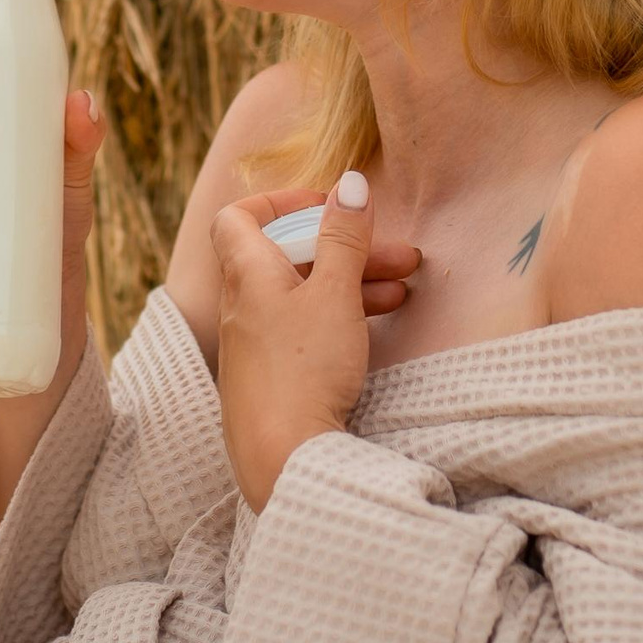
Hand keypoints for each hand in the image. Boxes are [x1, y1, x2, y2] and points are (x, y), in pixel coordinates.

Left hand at [211, 169, 414, 513]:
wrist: (282, 460)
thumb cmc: (304, 370)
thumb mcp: (334, 293)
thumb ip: (343, 237)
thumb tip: (350, 182)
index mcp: (247, 274)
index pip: (238, 217)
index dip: (280, 202)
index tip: (327, 207)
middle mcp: (241, 305)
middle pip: (287, 255)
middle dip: (344, 248)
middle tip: (398, 254)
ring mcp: (253, 344)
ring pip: (302, 294)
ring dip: (351, 283)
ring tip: (403, 289)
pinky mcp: (270, 377)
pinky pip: (302, 329)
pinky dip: (337, 317)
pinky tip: (376, 326)